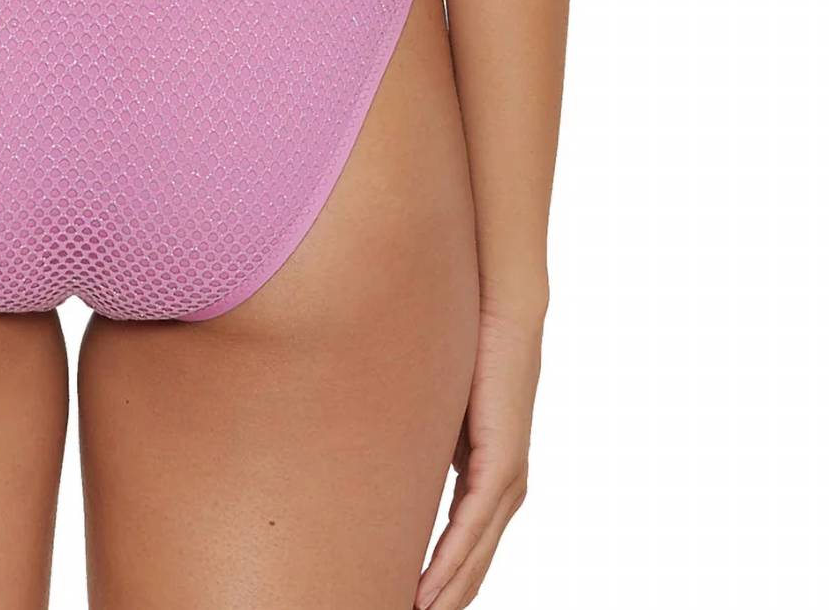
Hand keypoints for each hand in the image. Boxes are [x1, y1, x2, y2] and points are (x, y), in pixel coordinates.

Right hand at [415, 305, 540, 607]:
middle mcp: (506, 484)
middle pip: (472, 564)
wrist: (499, 304)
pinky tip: (427, 592)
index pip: (465, 544)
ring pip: (474, 557)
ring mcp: (508, 477)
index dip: (439, 580)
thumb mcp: (431, 403)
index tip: (408, 604)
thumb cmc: (464, 341)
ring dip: (444, 595)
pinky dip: (450, 563)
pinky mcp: (502, 463)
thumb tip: (376, 448)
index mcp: (490, 473)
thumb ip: (416, 434)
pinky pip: (473, 526)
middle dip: (441, 599)